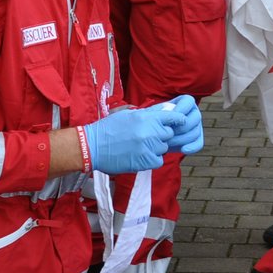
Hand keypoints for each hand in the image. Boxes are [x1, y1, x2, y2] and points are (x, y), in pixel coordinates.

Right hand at [82, 101, 199, 173]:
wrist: (92, 147)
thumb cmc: (108, 129)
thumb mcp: (128, 115)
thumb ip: (148, 114)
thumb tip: (164, 112)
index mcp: (145, 117)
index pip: (173, 117)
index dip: (177, 120)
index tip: (180, 122)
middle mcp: (149, 131)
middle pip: (169, 134)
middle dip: (162, 136)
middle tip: (148, 138)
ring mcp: (148, 147)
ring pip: (163, 148)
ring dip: (156, 148)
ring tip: (139, 147)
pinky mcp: (145, 161)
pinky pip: (158, 160)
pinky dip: (152, 160)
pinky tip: (139, 156)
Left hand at [158, 95, 203, 154]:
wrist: (153, 138)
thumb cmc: (152, 122)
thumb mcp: (153, 114)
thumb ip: (159, 111)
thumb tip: (168, 110)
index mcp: (185, 103)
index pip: (189, 101)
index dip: (181, 109)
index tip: (171, 117)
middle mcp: (193, 113)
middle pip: (195, 118)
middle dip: (181, 127)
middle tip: (167, 133)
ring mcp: (196, 126)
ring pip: (196, 132)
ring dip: (182, 138)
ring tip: (167, 143)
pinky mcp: (196, 139)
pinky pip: (199, 143)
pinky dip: (192, 147)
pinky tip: (183, 150)